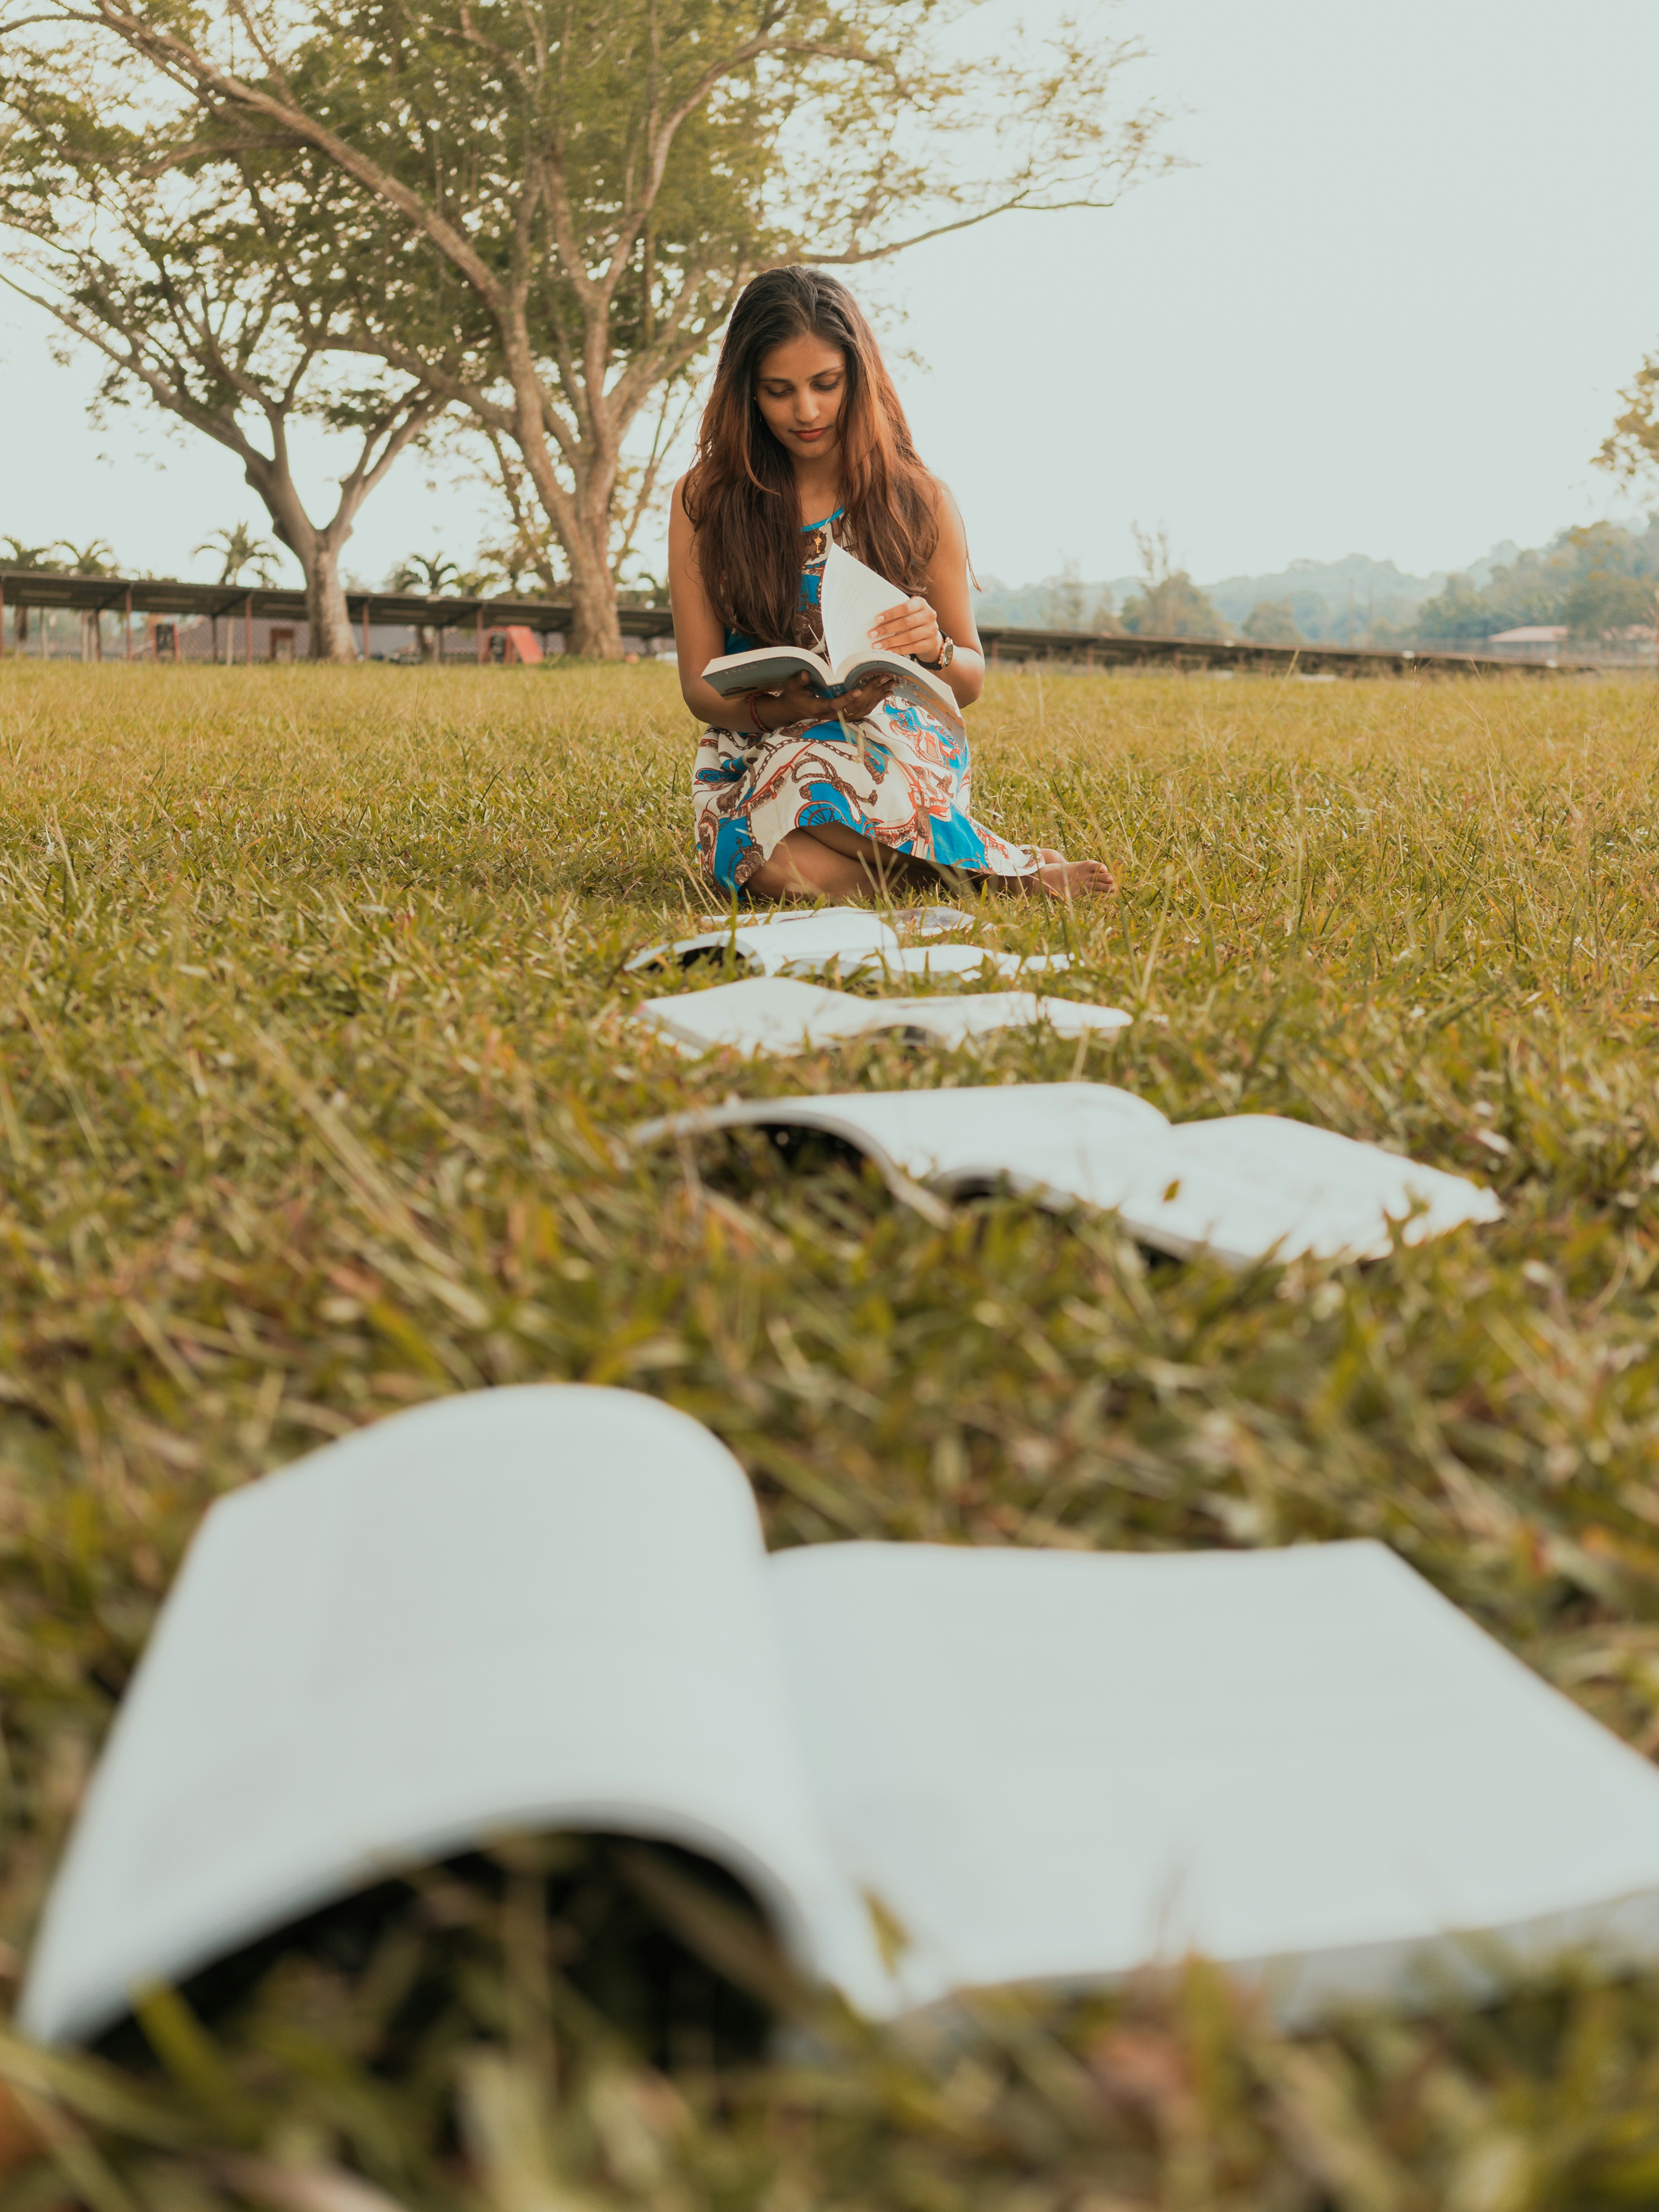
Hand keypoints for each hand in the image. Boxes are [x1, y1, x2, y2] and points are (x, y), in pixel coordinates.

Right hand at [749, 669, 895, 728]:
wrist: (793, 710)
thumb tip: (806, 674)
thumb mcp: (792, 686)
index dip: (847, 699)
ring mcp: (838, 717)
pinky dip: (875, 702)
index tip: (859, 690)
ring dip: (877, 698)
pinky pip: (862, 711)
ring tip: (891, 685)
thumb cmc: (792, 695)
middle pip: (855, 707)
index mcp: (818, 708)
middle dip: (871, 693)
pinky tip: (885, 693)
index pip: (835, 705)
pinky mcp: (843, 715)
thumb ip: (799, 681)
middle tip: (885, 679)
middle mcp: (831, 715)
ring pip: (862, 710)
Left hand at [868, 594, 942, 662]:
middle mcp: (929, 615)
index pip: (904, 608)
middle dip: (886, 629)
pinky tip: (888, 650)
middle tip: (872, 634)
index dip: (890, 614)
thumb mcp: (908, 611)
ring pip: (909, 637)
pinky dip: (899, 649)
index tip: (876, 620)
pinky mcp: (931, 643)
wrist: (930, 630)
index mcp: (921, 603)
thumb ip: (897, 612)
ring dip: (890, 642)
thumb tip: (876, 621)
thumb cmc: (913, 618)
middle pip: (905, 623)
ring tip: (877, 645)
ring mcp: (932, 630)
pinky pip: (913, 647)